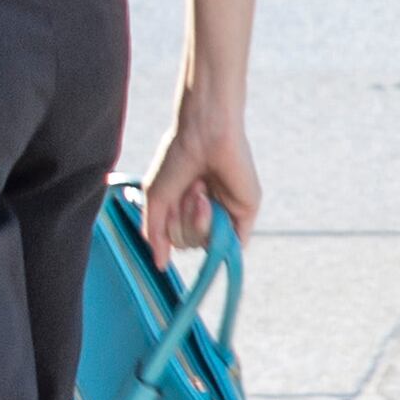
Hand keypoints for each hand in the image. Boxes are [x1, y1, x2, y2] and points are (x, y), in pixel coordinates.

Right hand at [141, 92, 259, 251]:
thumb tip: (159, 265)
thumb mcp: (156, 198)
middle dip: (181, 220)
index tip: (166, 203)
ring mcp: (225, 215)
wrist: (206, 135)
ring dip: (195, 218)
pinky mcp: (245, 214)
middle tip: (186, 190)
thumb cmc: (176, 160)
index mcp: (185, 209)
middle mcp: (205, 214)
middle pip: (188, 243)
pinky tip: (208, 204)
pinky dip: (214, 229)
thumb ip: (155, 234)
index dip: (167, 228)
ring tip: (199, 189)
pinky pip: (232, 243)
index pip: (174, 239)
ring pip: (206, 244)